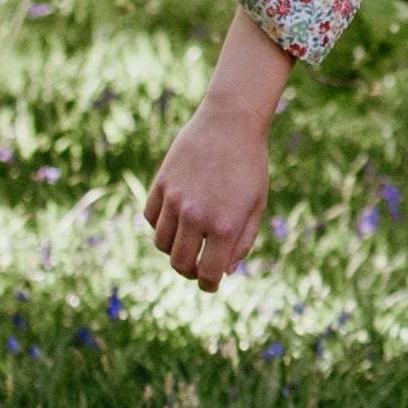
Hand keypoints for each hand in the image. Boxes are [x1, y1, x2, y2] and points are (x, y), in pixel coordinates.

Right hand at [144, 11, 293, 290]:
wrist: (230, 123)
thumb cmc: (250, 165)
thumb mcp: (256, 205)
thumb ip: (242, 241)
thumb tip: (224, 270)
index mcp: (225, 226)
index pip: (207, 274)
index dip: (208, 285)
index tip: (210, 283)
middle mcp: (197, 217)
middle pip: (180, 263)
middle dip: (189, 271)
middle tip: (198, 267)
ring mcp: (175, 200)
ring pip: (162, 243)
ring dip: (174, 249)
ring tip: (188, 242)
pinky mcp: (160, 184)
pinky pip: (151, 218)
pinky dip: (161, 225)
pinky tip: (176, 219)